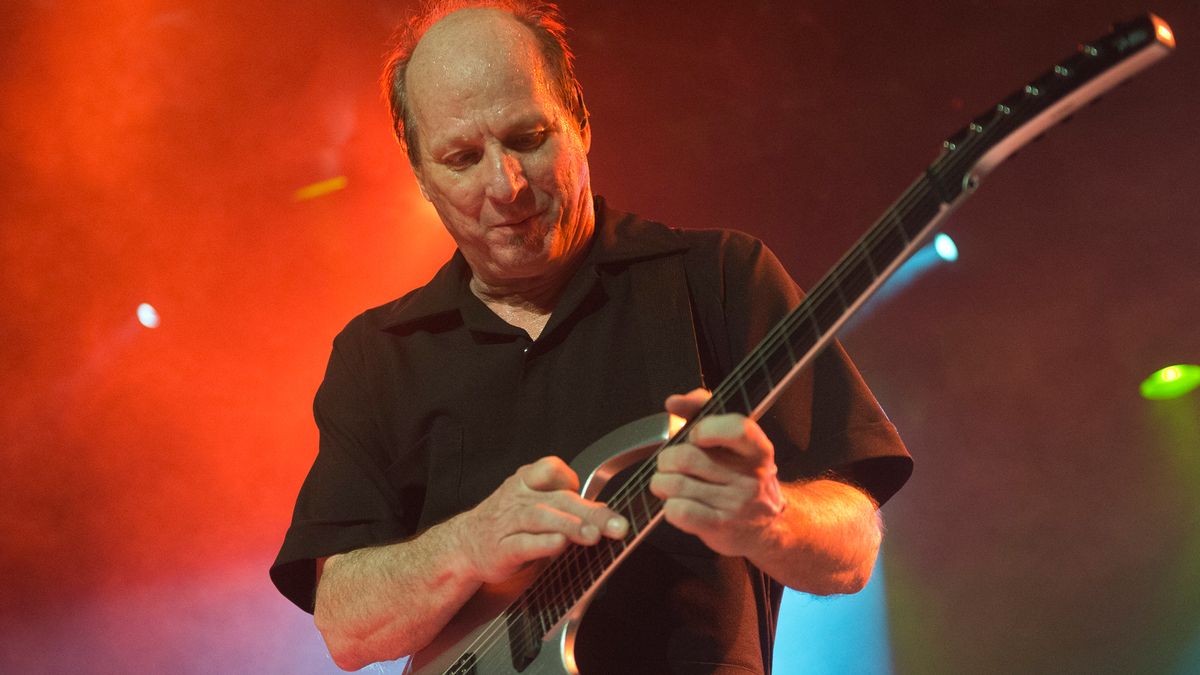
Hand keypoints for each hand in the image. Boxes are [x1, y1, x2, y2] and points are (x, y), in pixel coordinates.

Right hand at [453, 456, 628, 583]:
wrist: (465, 545)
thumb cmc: (508, 524)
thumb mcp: (537, 507)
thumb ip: (567, 507)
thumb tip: (605, 512)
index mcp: (526, 482)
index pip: (551, 469)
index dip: (570, 480)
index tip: (589, 496)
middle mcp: (518, 498)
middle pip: (559, 499)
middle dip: (591, 512)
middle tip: (617, 525)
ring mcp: (508, 523)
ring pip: (541, 518)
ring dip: (570, 525)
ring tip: (593, 536)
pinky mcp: (501, 549)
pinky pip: (522, 544)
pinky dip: (542, 544)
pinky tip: (559, 545)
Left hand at [650, 388, 784, 556]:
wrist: (767, 525)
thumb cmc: (741, 476)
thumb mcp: (732, 441)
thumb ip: (702, 411)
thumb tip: (674, 402)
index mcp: (757, 449)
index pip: (737, 429)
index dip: (706, 428)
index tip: (694, 434)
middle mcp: (750, 476)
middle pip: (687, 457)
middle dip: (667, 458)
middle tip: (669, 463)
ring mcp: (736, 504)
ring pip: (676, 484)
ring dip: (661, 482)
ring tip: (667, 483)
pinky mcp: (720, 527)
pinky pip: (679, 511)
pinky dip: (668, 505)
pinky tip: (676, 503)